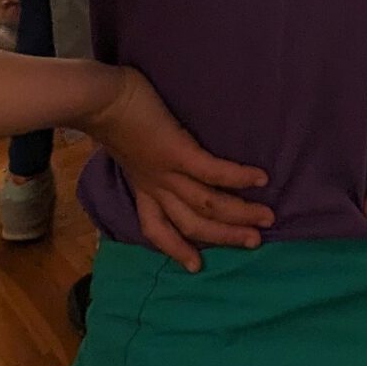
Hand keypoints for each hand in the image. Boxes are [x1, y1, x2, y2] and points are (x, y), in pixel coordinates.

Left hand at [84, 66, 272, 271]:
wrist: (99, 99)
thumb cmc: (109, 112)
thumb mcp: (124, 144)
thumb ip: (141, 153)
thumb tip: (152, 147)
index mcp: (141, 186)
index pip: (156, 229)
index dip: (176, 249)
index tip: (196, 266)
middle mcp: (155, 187)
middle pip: (191, 224)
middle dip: (225, 236)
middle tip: (254, 242)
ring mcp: (166, 173)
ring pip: (206, 205)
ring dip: (239, 214)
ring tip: (267, 218)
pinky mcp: (178, 152)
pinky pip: (212, 172)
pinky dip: (238, 178)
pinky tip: (261, 178)